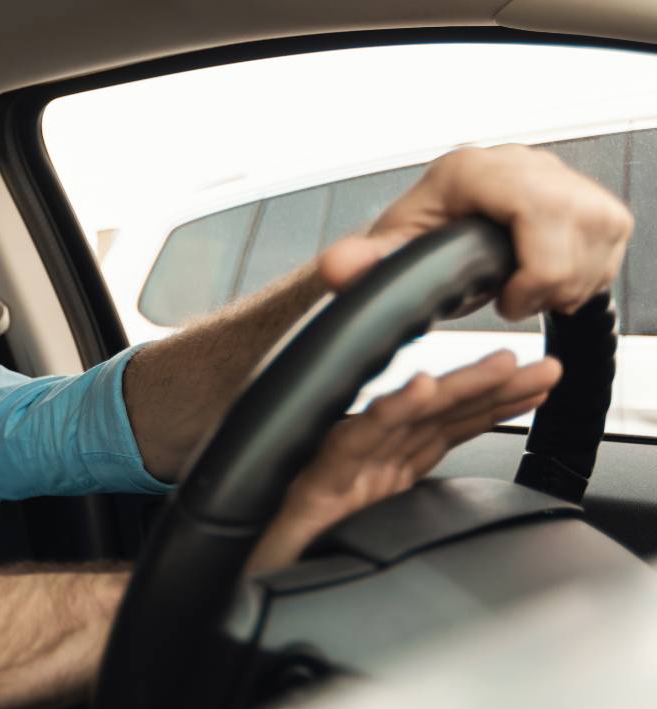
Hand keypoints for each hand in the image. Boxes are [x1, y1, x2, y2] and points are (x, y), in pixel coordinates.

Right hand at [245, 350, 561, 574]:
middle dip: (489, 388)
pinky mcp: (309, 481)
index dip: (490, 406)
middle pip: (433, 418)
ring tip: (500, 367)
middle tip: (540, 367)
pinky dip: (387, 413)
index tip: (535, 386)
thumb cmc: (291, 563)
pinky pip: (354, 442)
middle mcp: (361, 464)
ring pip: (403, 419)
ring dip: (456, 390)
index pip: (442, 432)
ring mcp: (336, 469)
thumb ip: (397, 514)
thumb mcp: (364, 540)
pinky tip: (419, 390)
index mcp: (378, 475)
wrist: (240, 586)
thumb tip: (450, 512)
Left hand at [318, 145, 632, 318]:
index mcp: (477, 171)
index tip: (506, 300)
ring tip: (524, 288)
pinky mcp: (592, 199)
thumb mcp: (390, 253)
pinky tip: (545, 279)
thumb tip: (340, 268)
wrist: (436, 230)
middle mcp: (527, 164)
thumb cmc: (417, 238)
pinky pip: (613, 243)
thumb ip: (365, 263)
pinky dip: (586, 275)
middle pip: (580, 229)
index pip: (541, 212)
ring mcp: (565, 178)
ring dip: (567, 283)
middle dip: (550, 282)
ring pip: (602, 238)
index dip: (534, 270)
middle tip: (512, 299)